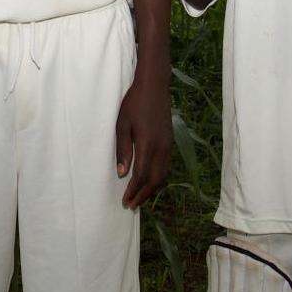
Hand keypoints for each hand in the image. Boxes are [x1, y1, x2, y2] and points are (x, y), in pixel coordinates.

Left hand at [114, 74, 172, 209]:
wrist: (154, 86)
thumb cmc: (134, 103)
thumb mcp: (122, 125)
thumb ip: (123, 150)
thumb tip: (122, 173)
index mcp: (148, 145)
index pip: (141, 176)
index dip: (133, 191)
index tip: (125, 201)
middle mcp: (161, 148)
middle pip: (155, 180)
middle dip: (143, 195)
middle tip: (131, 205)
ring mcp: (168, 145)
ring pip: (163, 175)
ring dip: (151, 189)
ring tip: (140, 197)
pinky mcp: (170, 141)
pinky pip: (165, 166)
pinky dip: (157, 178)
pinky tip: (149, 180)